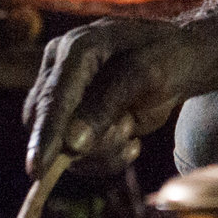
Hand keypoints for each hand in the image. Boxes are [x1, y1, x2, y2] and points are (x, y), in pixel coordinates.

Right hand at [22, 17, 208, 177]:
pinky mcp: (71, 120)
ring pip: (61, 146)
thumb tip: (72, 145)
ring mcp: (62, 96)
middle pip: (47, 125)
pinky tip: (131, 140)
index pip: (54, 97)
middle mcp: (59, 70)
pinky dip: (106, 158)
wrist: (180, 61)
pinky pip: (76, 156)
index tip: (37, 169)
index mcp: (75, 48)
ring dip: (102, 150)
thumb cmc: (167, 58)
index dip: (45, 134)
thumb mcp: (146, 75)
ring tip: (131, 127)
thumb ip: (108, 105)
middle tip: (128, 129)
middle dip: (89, 142)